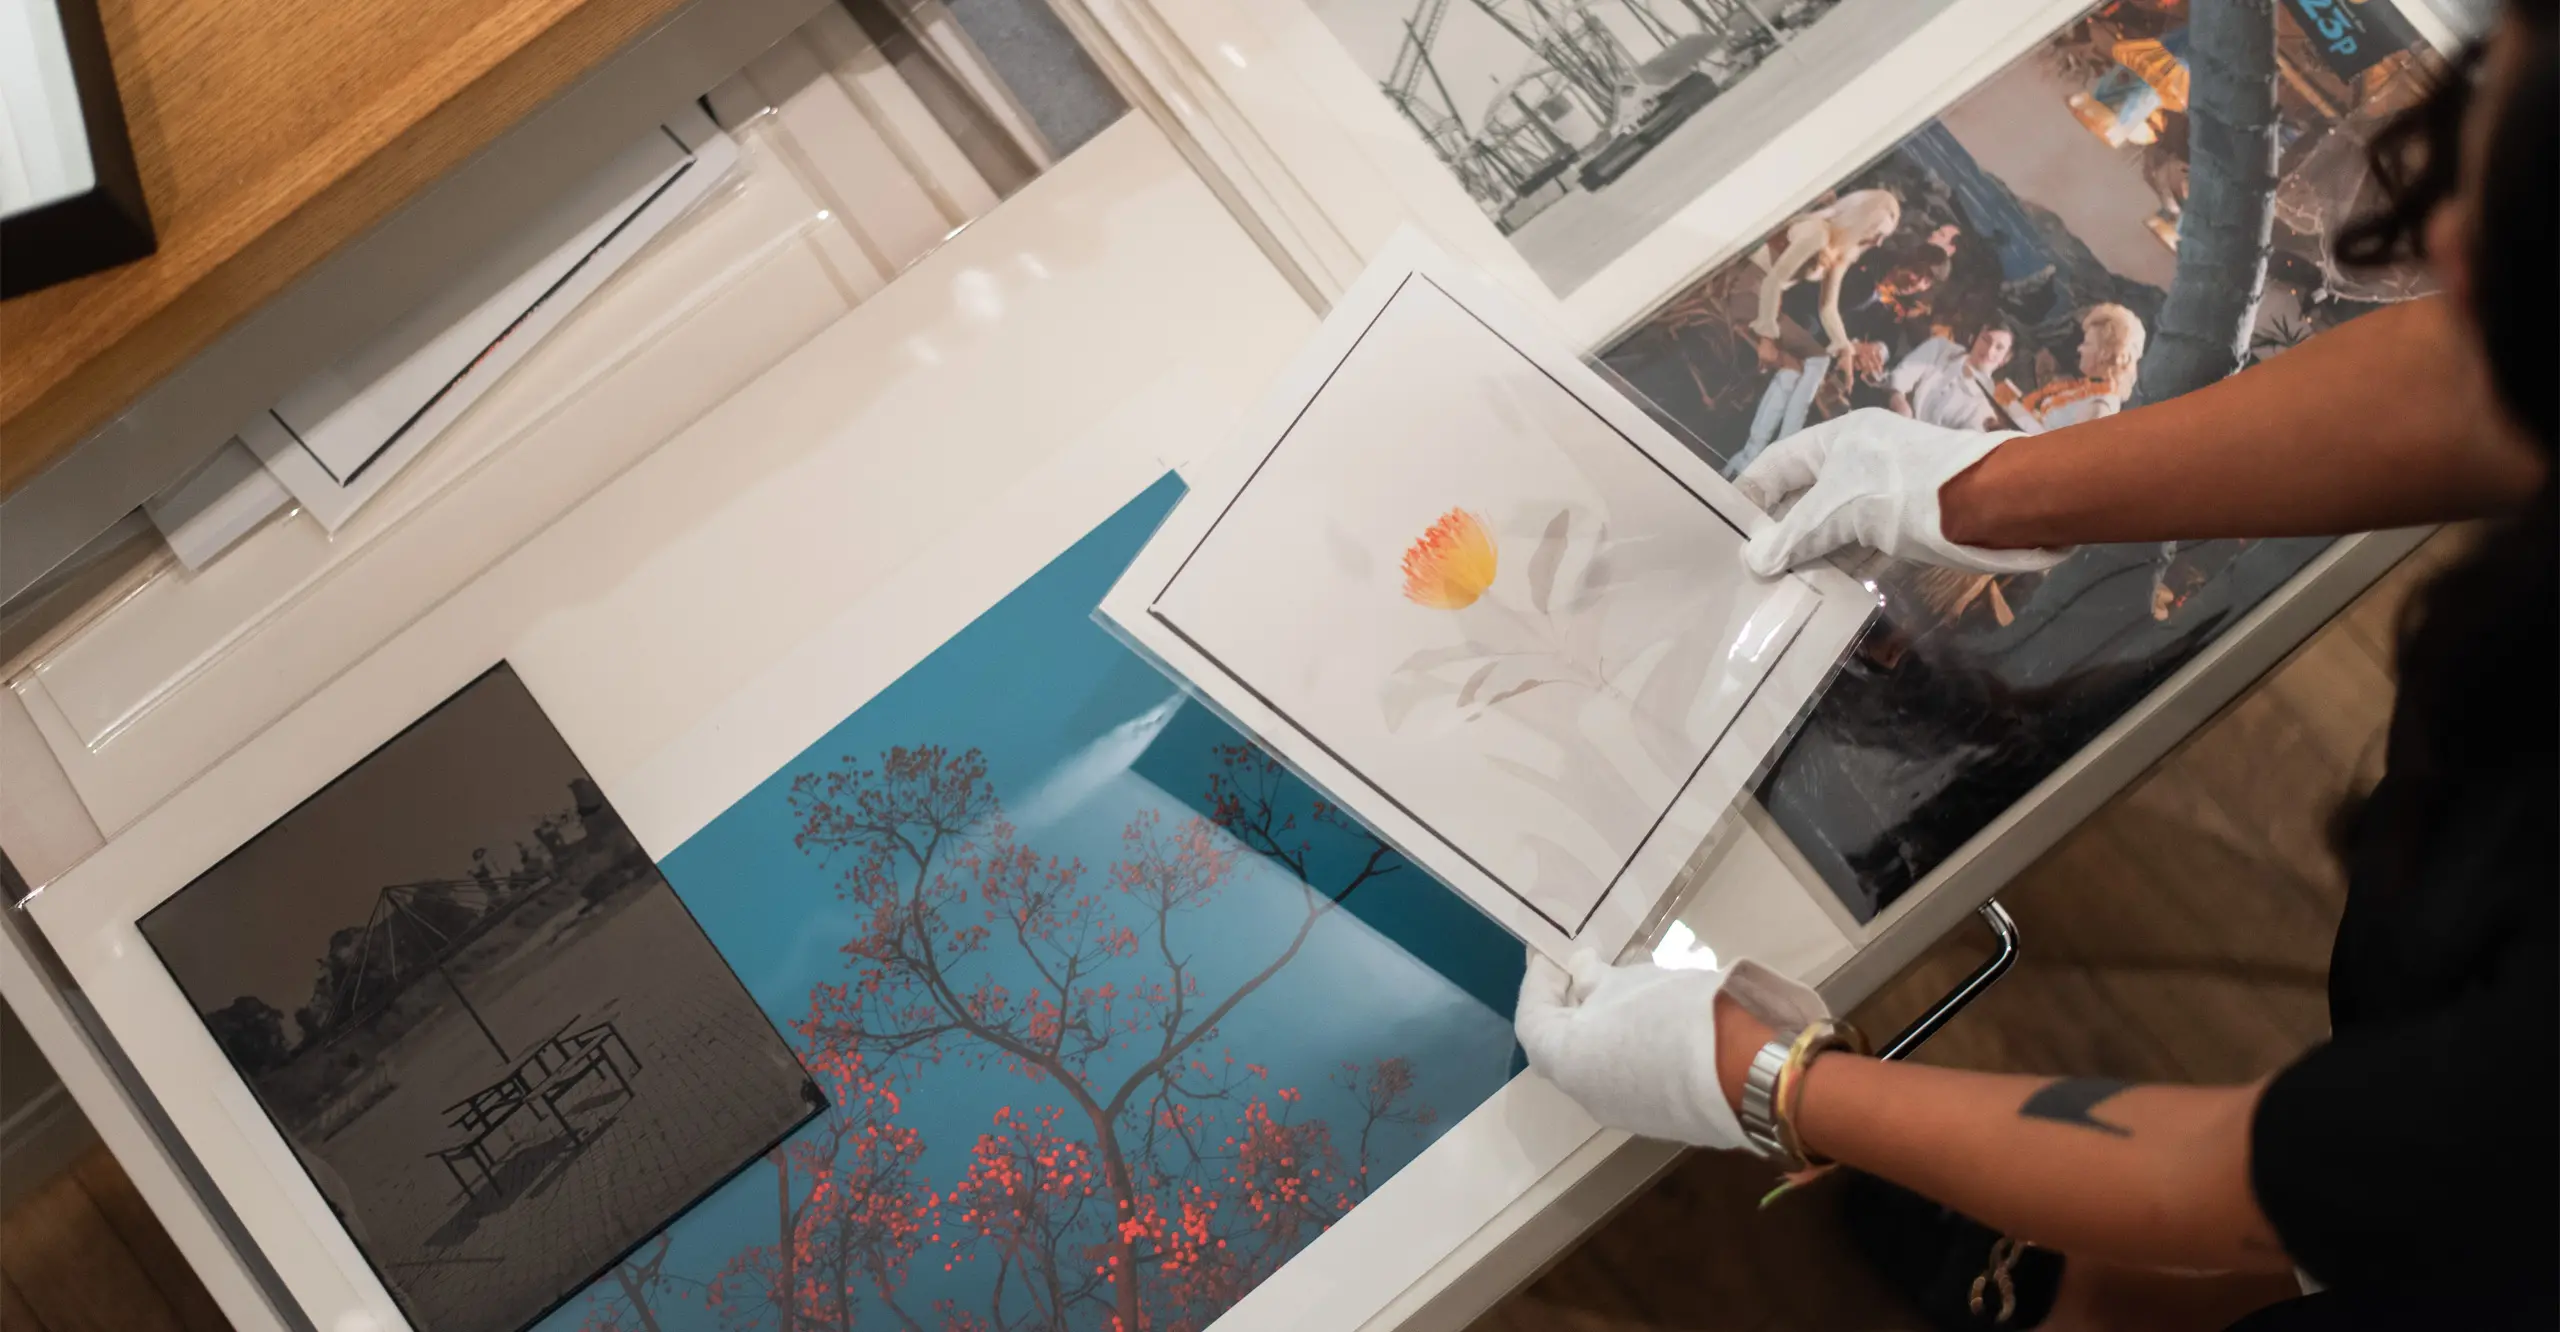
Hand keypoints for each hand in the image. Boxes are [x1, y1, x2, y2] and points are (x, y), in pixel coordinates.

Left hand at [1514, 949, 1828, 1148]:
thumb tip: (1581, 973)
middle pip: (1564, 1046)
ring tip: (1625, 990)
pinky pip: (1630, 1077)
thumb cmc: (1677, 1014)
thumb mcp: (1633, 983)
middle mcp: (1587, 1095)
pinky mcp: (1661, 1119)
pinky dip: (1629, 1047)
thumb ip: (1597, 979)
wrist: (1749, 1070)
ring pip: (1599, 1064)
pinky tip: (1653, 1021)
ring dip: (1603, 1028)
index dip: (1538, 984)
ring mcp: (1625, 1112)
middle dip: (1572, 1006)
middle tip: (1585, 971)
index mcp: (1568, 1061)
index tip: (1552, 955)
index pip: (1533, 1020)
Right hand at [1735, 408, 2068, 576]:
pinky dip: (1844, 564)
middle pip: (1805, 496)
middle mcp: (1858, 459)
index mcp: (1837, 440)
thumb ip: (1792, 536)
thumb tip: (1753, 561)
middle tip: (1752, 567)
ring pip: (1835, 523)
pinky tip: (1826, 589)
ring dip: (1811, 553)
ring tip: (1783, 586)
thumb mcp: (1836, 511)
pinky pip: (1863, 543)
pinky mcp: (1906, 520)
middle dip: (1780, 531)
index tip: (1726, 528)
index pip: (1778, 464)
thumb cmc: (1899, 492)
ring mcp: (1884, 490)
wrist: (1984, 505)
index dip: (1750, 494)